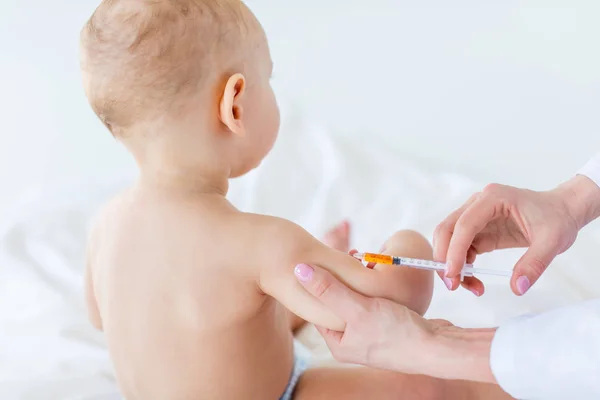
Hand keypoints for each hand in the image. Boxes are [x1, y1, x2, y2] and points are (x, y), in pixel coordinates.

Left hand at [293, 263, 451, 375]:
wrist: (439, 348)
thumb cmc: (397, 333)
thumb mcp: (357, 308)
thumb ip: (328, 289)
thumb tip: (298, 270)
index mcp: (339, 343)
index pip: (318, 309)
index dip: (317, 284)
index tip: (318, 261)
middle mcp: (354, 342)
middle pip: (337, 304)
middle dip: (340, 280)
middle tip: (343, 257)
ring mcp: (373, 335)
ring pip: (357, 301)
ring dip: (358, 281)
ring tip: (360, 260)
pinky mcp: (390, 326)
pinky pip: (374, 303)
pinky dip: (374, 288)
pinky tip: (378, 273)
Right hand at [434, 182, 581, 295]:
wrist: (562, 211)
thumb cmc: (557, 218)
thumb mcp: (552, 242)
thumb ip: (533, 264)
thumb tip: (517, 288)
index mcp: (493, 198)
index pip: (464, 224)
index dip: (455, 250)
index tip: (453, 275)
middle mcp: (478, 203)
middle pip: (447, 229)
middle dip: (444, 257)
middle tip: (452, 284)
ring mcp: (476, 216)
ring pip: (450, 239)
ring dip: (451, 264)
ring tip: (469, 286)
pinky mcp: (479, 229)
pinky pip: (461, 248)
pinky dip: (462, 265)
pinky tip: (474, 279)